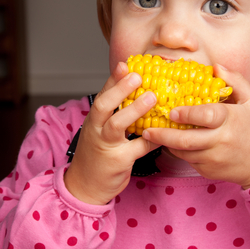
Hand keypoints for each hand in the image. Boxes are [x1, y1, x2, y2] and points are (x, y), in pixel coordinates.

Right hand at [64, 62, 160, 204]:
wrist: (85, 186)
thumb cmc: (98, 153)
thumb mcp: (101, 129)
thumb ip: (116, 113)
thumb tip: (142, 92)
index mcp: (94, 119)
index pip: (103, 94)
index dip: (114, 78)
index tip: (126, 64)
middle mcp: (96, 129)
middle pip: (104, 105)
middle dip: (120, 88)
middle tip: (138, 76)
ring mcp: (105, 145)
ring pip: (117, 125)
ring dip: (135, 110)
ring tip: (152, 97)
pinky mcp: (118, 161)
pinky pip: (138, 147)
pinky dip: (152, 139)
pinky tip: (164, 132)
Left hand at [142, 65, 249, 188]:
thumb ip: (235, 80)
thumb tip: (215, 67)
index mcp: (231, 120)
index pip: (206, 116)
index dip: (187, 114)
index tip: (172, 111)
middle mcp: (221, 141)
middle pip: (187, 140)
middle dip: (164, 135)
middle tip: (148, 129)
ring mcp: (214, 159)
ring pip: (184, 152)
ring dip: (168, 143)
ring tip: (153, 134)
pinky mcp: (209, 171)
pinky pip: (189, 160)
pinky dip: (179, 152)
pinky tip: (172, 143)